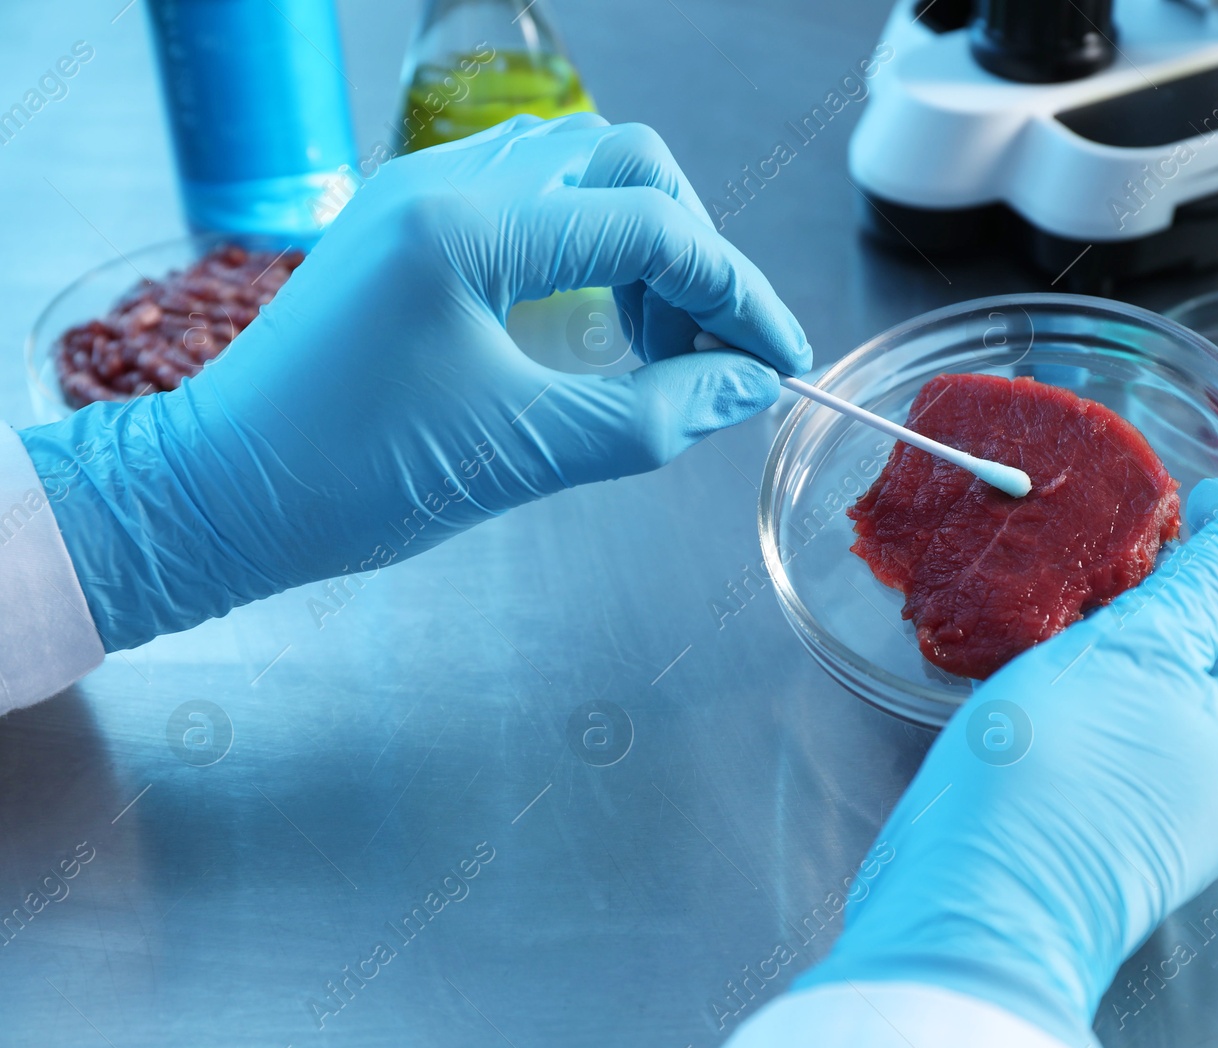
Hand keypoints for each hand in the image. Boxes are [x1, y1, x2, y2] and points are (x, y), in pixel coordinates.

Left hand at [22, 114, 810, 650]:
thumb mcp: (523, 454)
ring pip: (578, 166)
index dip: (736, 294)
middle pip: (626, 162)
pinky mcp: (404, 222)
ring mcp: (418, 191)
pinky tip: (590, 319)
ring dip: (639, 239)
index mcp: (469, 229)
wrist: (218, 494)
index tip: (778, 361)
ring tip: (652, 340)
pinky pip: (528, 195)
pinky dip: (584, 243)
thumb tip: (749, 386)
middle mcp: (443, 181)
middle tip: (706, 348)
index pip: (653, 227)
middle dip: (692, 250)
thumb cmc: (352, 481)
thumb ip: (656, 416)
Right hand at [793, 480, 1217, 1047]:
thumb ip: (1216, 583)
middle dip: (1199, 586)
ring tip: (1091, 585)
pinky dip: (1111, 679)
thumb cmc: (1059, 772)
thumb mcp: (1142, 649)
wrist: (974, 907)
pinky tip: (1059, 658)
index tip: (1202, 497)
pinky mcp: (1113, 821)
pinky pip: (1134, 729)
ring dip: (1146, 631)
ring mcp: (1174, 807)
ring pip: (1180, 693)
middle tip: (1136, 533)